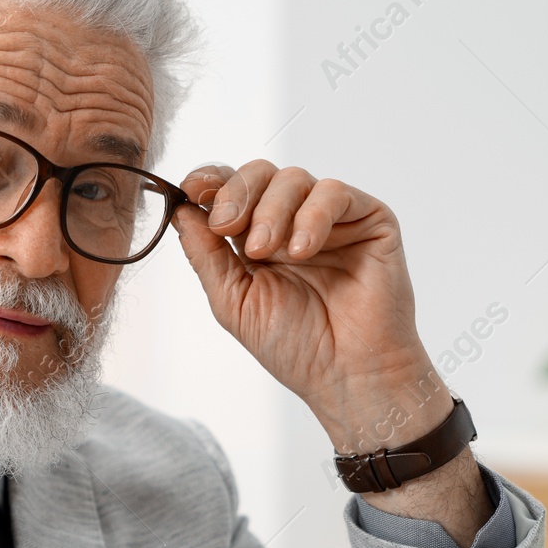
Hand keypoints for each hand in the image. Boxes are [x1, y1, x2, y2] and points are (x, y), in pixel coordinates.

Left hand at [171, 162, 447, 453]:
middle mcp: (293, 222)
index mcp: (257, 238)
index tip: (192, 190)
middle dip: (236, 194)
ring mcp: (331, 219)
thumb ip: (205, 254)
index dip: (210, 181)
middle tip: (227, 227)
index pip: (230, 190)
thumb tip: (179, 210)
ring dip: (271, 211)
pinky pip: (335, 193)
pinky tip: (302, 251)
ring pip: (293, 178)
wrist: (347, 375)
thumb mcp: (233, 300)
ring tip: (266, 252)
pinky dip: (312, 216)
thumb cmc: (295, 346)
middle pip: (258, 173)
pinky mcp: (369, 219)